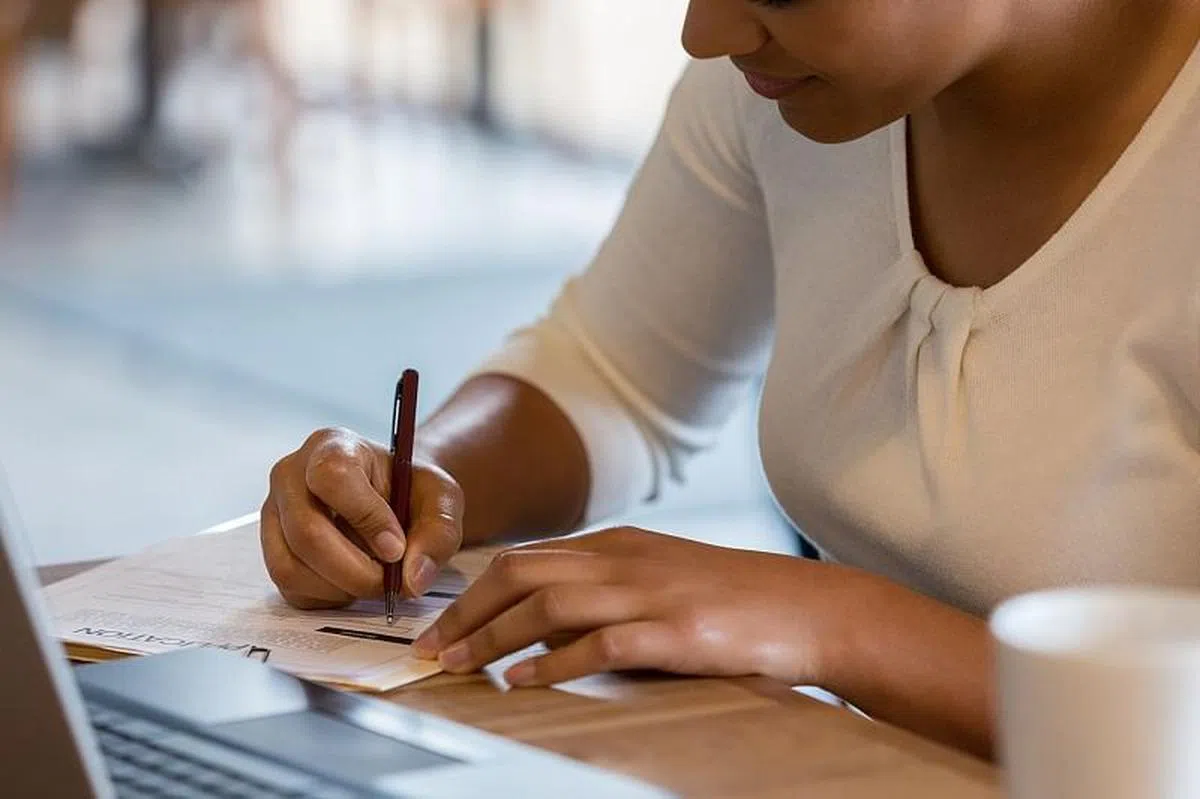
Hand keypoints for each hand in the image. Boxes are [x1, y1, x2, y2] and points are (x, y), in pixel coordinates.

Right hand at [261, 427, 463, 608]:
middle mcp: (290, 476)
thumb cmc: (412, 491)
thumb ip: (438, 532)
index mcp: (331, 446)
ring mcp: (274, 515)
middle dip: (356, 570)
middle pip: (306, 532)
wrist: (392, 500)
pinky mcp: (272, 551)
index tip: (397, 547)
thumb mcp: (441, 499)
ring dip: (342, 588)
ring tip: (376, 579)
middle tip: (392, 582)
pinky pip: (291, 590)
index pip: (332, 477)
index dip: (366, 518)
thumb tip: (412, 578)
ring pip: (292, 568)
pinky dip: (329, 598)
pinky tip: (354, 582)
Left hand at [412, 528, 846, 687]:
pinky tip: (522, 682)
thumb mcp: (663, 578)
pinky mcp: (674, 633)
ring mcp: (650, 593)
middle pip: (522, 571)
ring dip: (493, 635)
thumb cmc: (736, 600)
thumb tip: (543, 621)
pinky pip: (598, 644)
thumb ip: (606, 590)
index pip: (528, 557)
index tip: (441, 622)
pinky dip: (552, 663)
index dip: (475, 589)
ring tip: (457, 664)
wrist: (809, 608)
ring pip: (548, 603)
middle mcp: (626, 559)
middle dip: (466, 610)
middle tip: (429, 646)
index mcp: (620, 544)